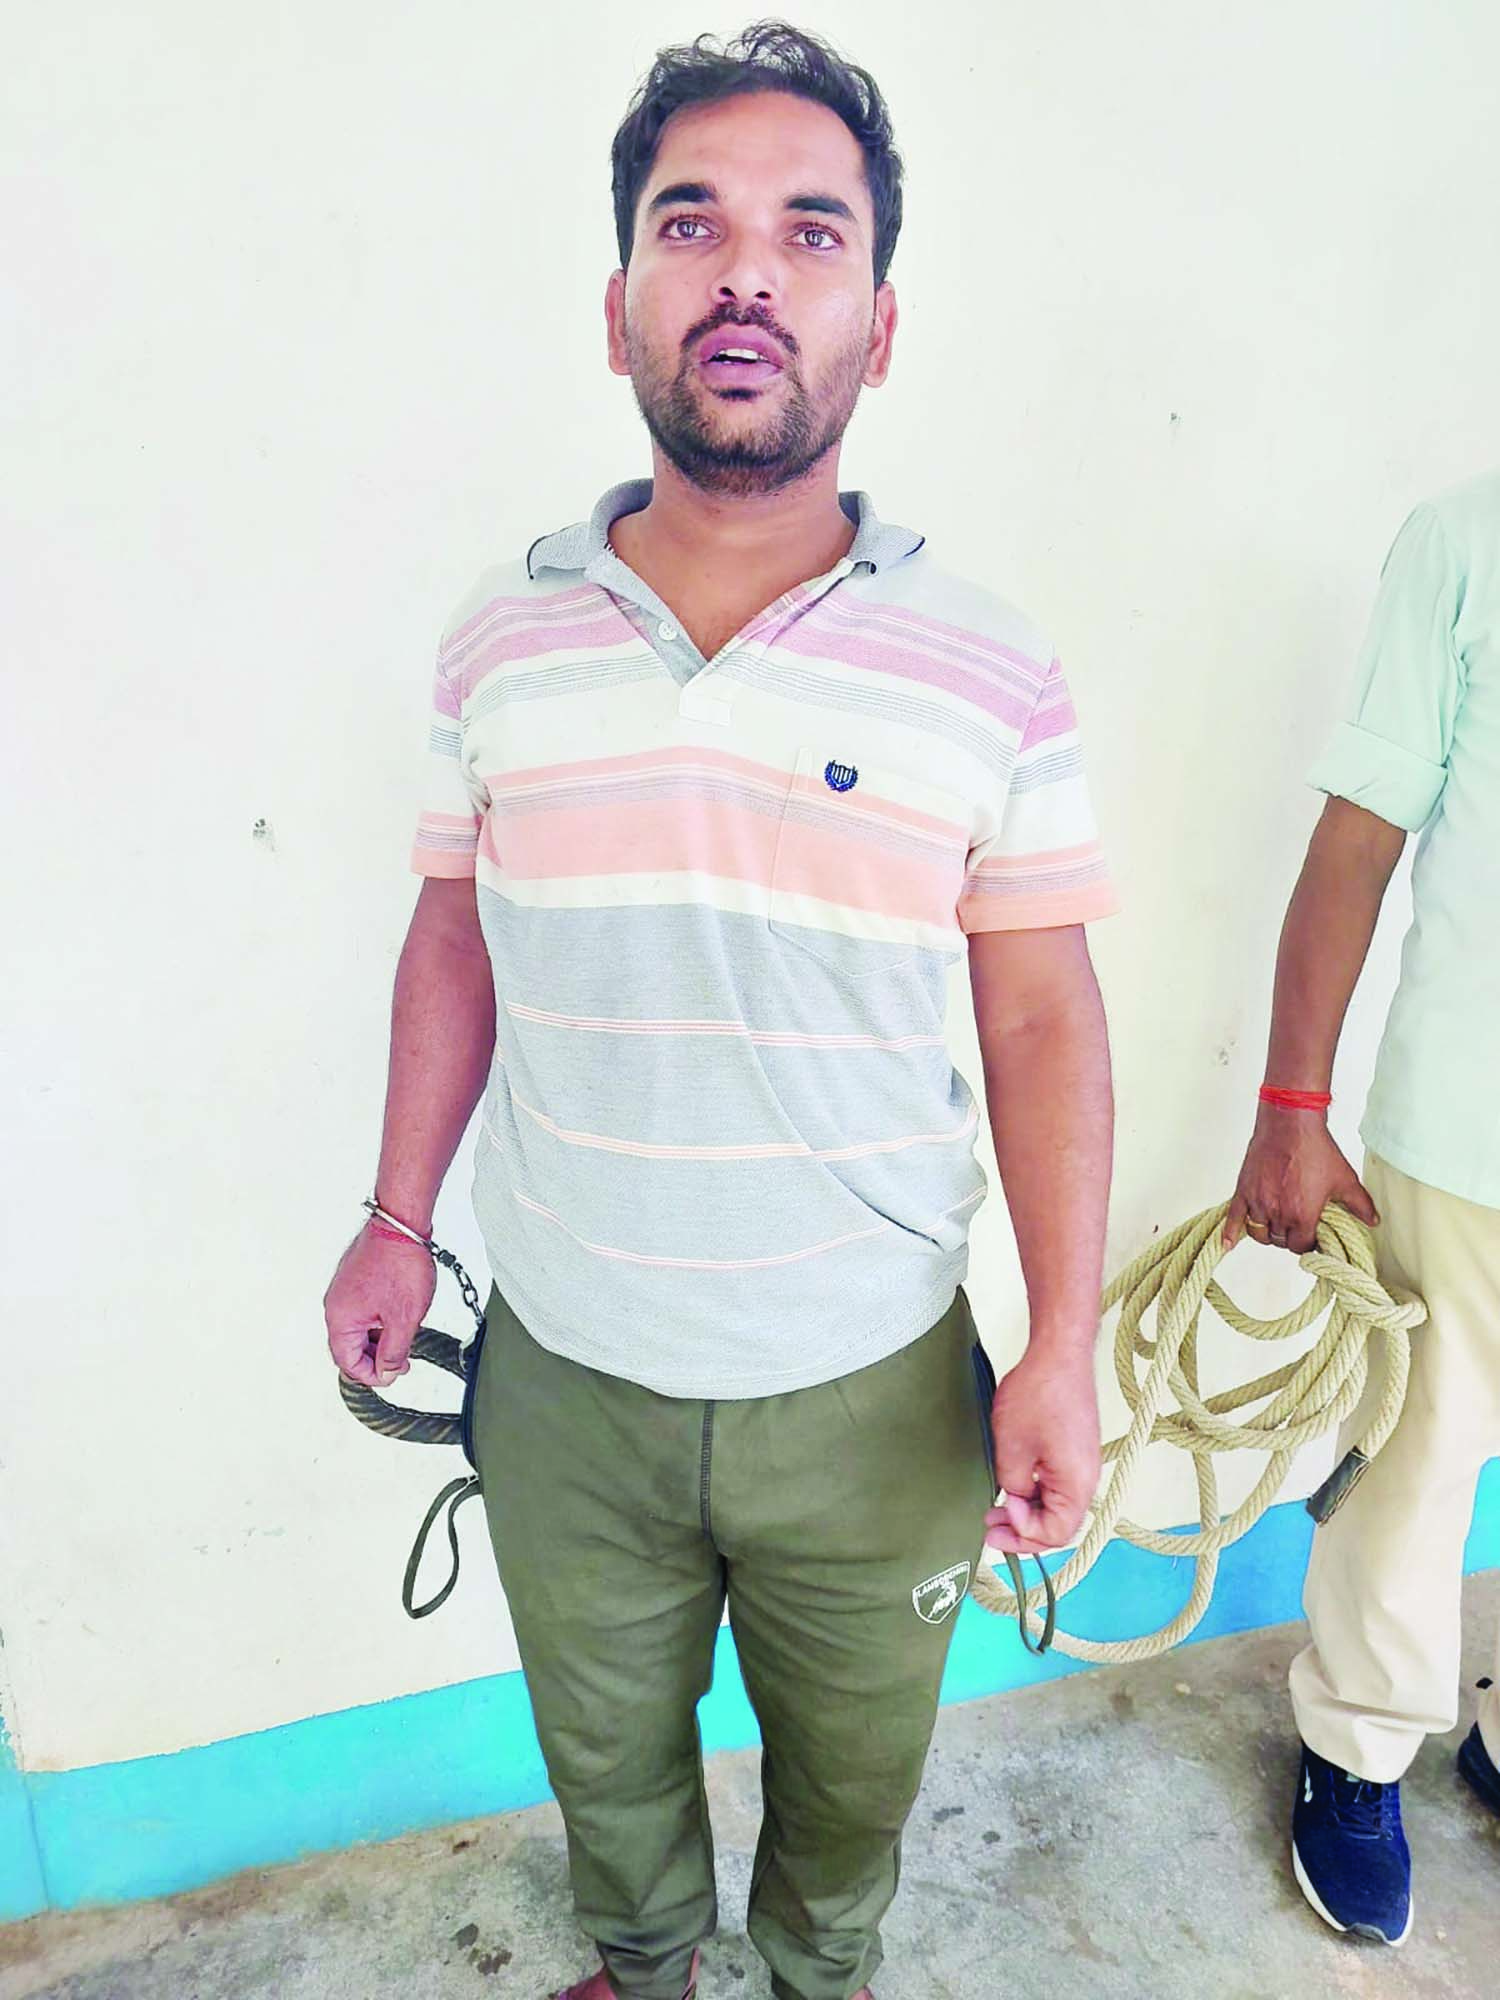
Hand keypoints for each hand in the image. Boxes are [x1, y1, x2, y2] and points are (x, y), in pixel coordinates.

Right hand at [324, 1226, 434, 1386]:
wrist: (401, 1224)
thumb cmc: (400, 1263)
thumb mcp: (403, 1319)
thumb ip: (393, 1352)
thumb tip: (386, 1373)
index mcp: (340, 1319)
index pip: (349, 1363)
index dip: (373, 1375)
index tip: (393, 1374)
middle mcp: (336, 1305)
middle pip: (350, 1347)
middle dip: (376, 1357)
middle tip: (401, 1359)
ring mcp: (344, 1290)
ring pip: (358, 1328)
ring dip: (379, 1337)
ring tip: (404, 1332)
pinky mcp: (355, 1279)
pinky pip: (363, 1309)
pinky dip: (379, 1319)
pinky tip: (399, 1313)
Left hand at [984, 1347, 1100, 1556]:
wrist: (1058, 1353)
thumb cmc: (1039, 1394)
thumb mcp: (1012, 1448)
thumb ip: (1013, 1486)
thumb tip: (1015, 1501)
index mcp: (1077, 1484)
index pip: (1056, 1533)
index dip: (1024, 1533)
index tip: (999, 1516)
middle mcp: (1087, 1480)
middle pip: (1059, 1525)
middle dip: (1024, 1530)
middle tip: (990, 1528)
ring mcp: (1082, 1465)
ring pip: (1057, 1506)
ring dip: (1028, 1512)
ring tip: (997, 1509)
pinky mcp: (1074, 1451)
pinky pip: (1057, 1485)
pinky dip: (1035, 1493)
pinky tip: (1013, 1487)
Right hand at [1224, 1106, 1378, 1254]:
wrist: (1290, 1124)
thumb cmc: (1316, 1149)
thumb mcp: (1344, 1178)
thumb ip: (1360, 1204)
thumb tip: (1373, 1221)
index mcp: (1302, 1215)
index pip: (1301, 1246)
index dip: (1307, 1243)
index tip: (1311, 1236)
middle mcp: (1278, 1213)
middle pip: (1280, 1241)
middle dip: (1289, 1237)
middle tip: (1296, 1226)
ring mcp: (1258, 1203)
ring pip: (1260, 1233)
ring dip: (1268, 1233)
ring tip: (1276, 1224)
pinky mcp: (1244, 1191)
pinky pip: (1233, 1219)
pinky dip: (1230, 1233)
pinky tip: (1226, 1244)